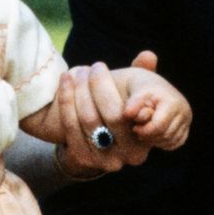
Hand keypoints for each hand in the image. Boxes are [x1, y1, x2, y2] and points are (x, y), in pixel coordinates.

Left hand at [54, 50, 159, 177]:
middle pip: (109, 115)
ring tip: (74, 72)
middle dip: (94, 86)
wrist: (104, 131)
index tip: (97, 66)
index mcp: (147, 136)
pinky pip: (71, 127)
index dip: (107, 87)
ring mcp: (107, 160)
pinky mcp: (85, 159)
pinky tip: (65, 82)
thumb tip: (148, 55)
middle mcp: (130, 154)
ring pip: (88, 120)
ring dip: (77, 91)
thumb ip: (143, 72)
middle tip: (85, 67)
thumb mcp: (136, 90)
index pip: (125, 111)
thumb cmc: (124, 102)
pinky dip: (65, 101)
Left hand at [122, 69, 190, 150]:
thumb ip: (132, 105)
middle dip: (149, 137)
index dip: (145, 131)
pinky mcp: (186, 127)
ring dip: (156, 141)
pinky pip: (177, 142)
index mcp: (173, 103)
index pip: (159, 126)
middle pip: (166, 135)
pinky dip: (164, 143)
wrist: (154, 87)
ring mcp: (187, 120)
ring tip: (144, 132)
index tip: (134, 128)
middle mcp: (184, 111)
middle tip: (138, 131)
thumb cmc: (143, 92)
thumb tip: (127, 114)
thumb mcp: (136, 95)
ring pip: (172, 141)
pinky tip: (153, 135)